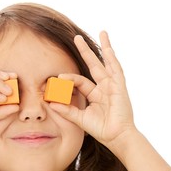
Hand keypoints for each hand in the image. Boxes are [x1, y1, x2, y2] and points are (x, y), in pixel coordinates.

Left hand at [50, 32, 137, 149]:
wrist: (117, 137)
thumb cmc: (102, 130)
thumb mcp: (80, 118)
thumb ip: (66, 110)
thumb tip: (50, 102)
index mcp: (96, 95)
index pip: (79, 82)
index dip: (66, 80)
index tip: (54, 79)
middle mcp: (105, 88)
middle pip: (93, 66)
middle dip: (85, 52)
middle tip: (76, 38)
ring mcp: (113, 86)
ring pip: (107, 63)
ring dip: (104, 47)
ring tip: (101, 32)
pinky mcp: (120, 87)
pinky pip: (116, 69)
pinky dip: (112, 58)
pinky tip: (109, 47)